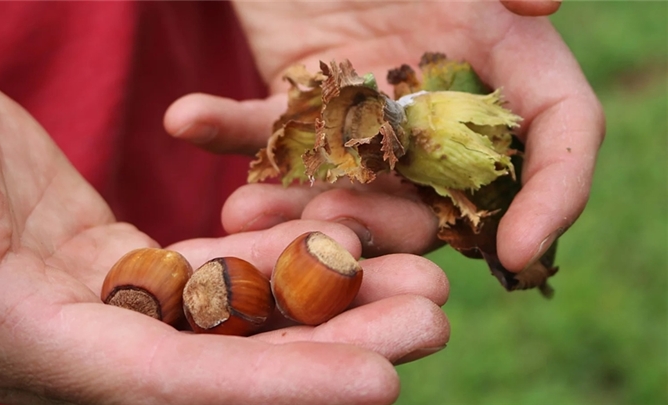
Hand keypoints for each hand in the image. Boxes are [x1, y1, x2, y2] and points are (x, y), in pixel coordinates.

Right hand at [0, 58, 448, 404]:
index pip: (170, 384)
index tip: (378, 381)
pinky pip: (209, 268)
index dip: (277, 387)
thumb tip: (97, 288)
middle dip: (334, 341)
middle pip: (225, 359)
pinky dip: (276, 258)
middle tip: (432, 312)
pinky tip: (340, 238)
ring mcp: (95, 301)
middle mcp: (71, 340)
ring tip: (417, 275)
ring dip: (326, 296)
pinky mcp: (109, 261)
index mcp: (24, 339)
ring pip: (230, 313)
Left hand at [164, 0, 603, 270]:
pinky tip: (187, 116)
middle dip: (386, 224)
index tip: (518, 254)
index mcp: (502, 59)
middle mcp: (438, 105)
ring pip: (347, 190)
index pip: (558, 141)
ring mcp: (366, 116)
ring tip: (243, 209)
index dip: (554, 200)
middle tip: (327, 223)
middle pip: (438, 198)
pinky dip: (227, 130)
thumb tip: (545, 0)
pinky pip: (267, 134)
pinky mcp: (300, 108)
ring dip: (297, 206)